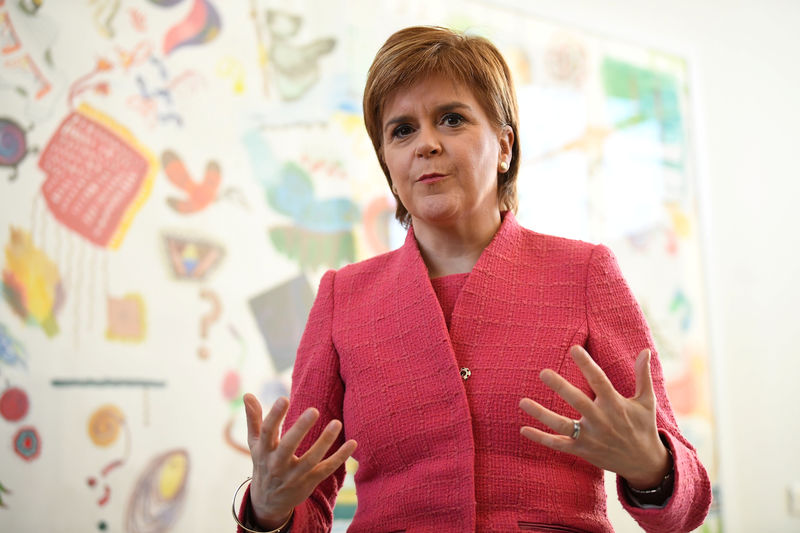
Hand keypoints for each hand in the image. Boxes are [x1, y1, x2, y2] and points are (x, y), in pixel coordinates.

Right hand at [244, 394, 356, 527]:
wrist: (268, 502)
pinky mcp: (310, 482)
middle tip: (314, 410)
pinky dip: (340, 457)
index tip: (283, 398)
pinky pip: (327, 469)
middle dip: (300, 429)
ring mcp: (295, 475)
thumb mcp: (255, 444)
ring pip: (311, 459)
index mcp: (264, 451)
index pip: (268, 432)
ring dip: (325, 441)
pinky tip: (353, 443)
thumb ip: (253, 419)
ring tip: (337, 423)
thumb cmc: (263, 463)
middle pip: (289, 446)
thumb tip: (247, 394)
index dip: (274, 416)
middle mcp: (278, 464)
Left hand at [519, 346, 669, 488]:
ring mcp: (591, 437)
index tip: (574, 349)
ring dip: (542, 415)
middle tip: (543, 372)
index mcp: (616, 405)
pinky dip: (541, 439)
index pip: (600, 381)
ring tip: (522, 401)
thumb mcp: (647, 401)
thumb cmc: (644, 427)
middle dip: (561, 387)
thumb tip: (646, 350)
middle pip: (578, 402)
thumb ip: (642, 375)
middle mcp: (602, 421)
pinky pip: (559, 445)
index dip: (587, 365)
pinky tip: (523, 429)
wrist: (644, 463)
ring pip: (563, 425)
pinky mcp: (583, 450)